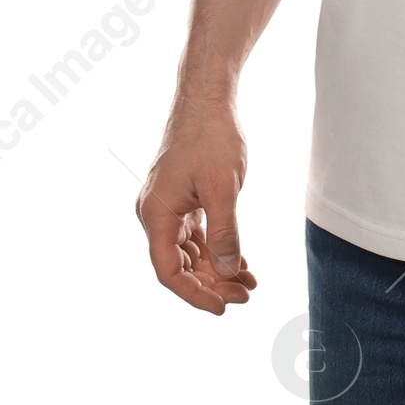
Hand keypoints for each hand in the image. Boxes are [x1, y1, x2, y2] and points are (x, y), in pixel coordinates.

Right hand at [136, 94, 258, 314]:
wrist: (207, 97)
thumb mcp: (223, 188)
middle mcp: (155, 214)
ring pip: (190, 251)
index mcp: (155, 215)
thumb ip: (225, 233)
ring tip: (249, 284)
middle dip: (212, 283)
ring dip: (218, 268)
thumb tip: (229, 272)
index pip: (169, 271)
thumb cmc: (211, 136)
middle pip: (180, 265)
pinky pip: (197, 234)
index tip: (224, 307)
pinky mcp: (182, 198)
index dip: (195, 294)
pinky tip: (240, 262)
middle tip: (246, 295)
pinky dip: (217, 248)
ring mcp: (168, 206)